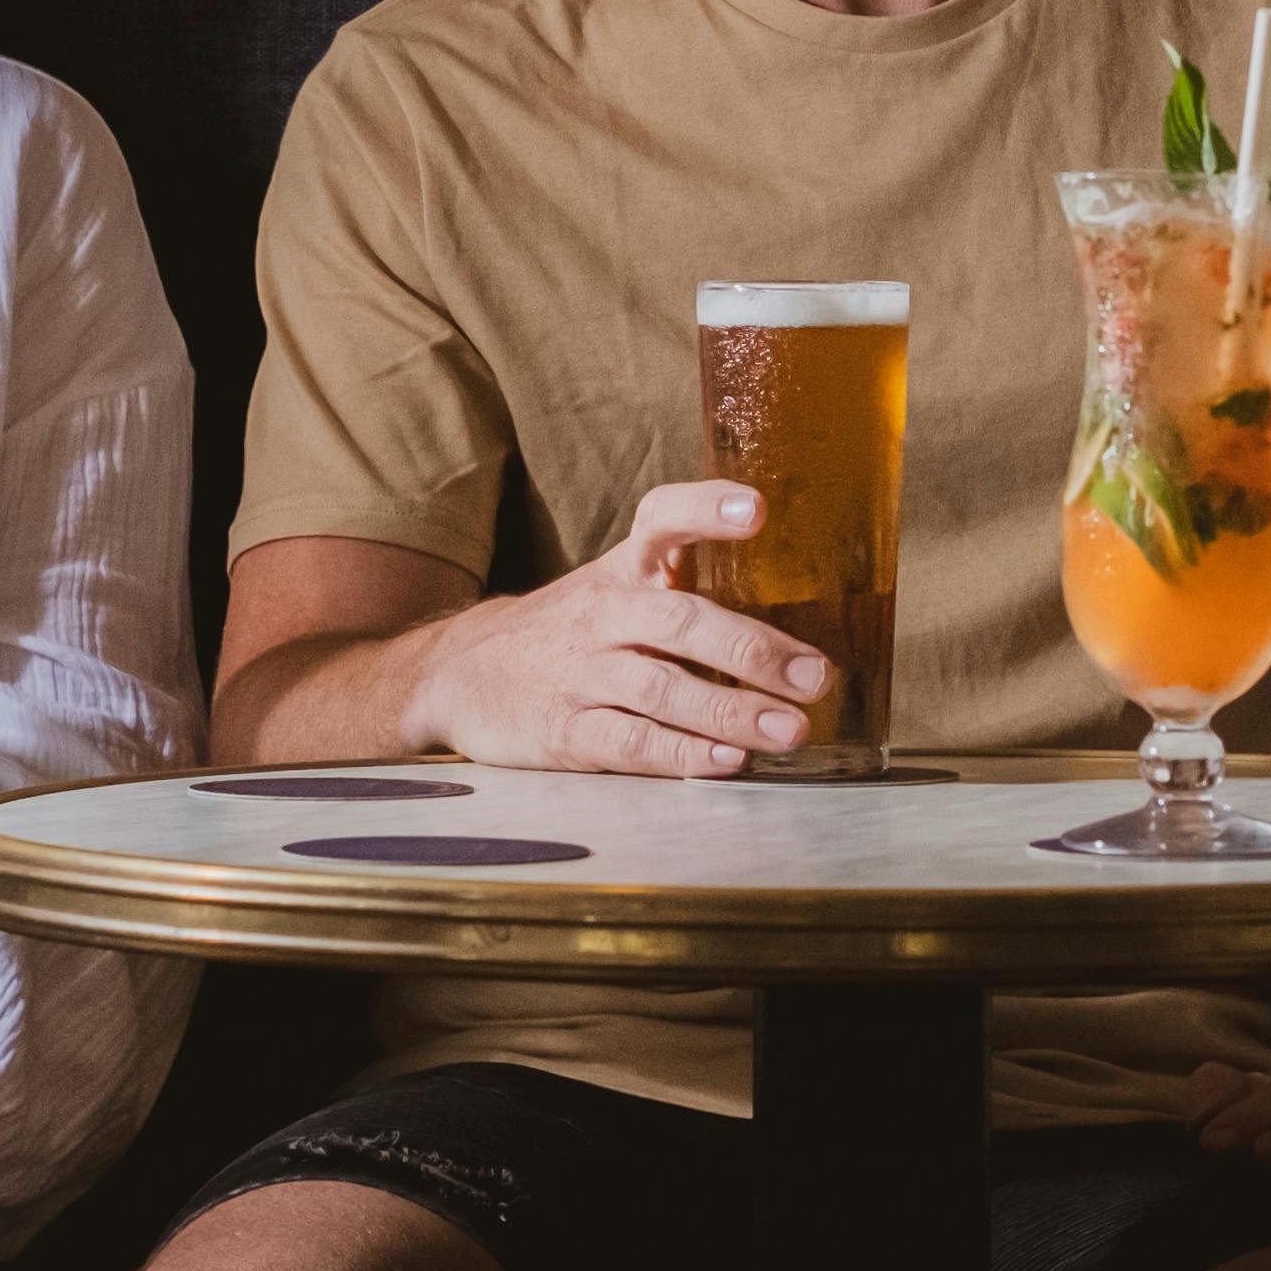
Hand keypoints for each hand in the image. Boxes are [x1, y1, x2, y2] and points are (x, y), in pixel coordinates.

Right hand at [396, 479, 839, 775]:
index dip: (705, 509)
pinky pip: (628, 742)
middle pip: (680, 621)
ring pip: (662, 689)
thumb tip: (792, 629)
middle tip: (813, 676)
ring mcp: (580, 673)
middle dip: (751, 650)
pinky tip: (726, 761)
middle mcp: (603, 613)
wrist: (457, 672)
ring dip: (730, 711)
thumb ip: (686, 589)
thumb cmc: (568, 630)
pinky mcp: (563, 732)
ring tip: (788, 730)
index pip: (660, 520)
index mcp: (621, 569)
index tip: (755, 510)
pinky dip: (680, 754)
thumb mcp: (613, 586)